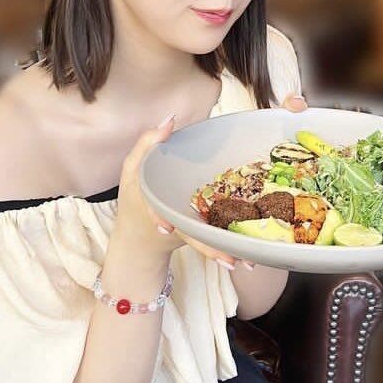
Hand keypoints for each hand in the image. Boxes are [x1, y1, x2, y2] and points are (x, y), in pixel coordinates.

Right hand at [116, 114, 248, 272]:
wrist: (137, 236)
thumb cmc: (136, 196)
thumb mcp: (132, 167)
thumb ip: (147, 142)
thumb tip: (170, 119)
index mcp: (153, 205)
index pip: (160, 211)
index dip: (165, 219)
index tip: (166, 228)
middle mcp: (171, 223)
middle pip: (190, 235)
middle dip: (209, 248)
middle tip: (230, 258)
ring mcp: (185, 233)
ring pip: (204, 244)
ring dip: (223, 254)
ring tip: (246, 262)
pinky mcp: (196, 236)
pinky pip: (212, 241)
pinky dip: (228, 249)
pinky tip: (250, 255)